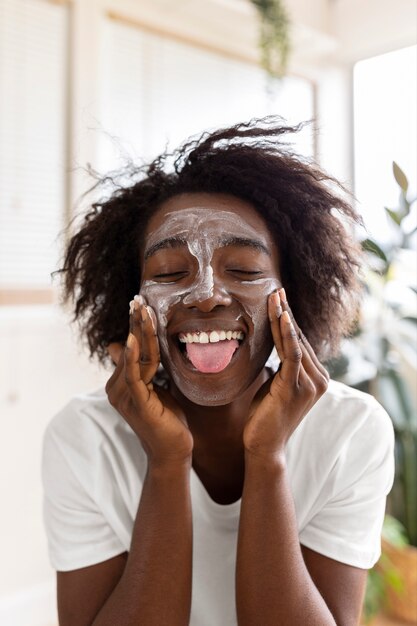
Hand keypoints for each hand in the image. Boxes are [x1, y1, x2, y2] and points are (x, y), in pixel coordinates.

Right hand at [106, 295, 193, 466]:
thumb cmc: (169, 419)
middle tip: (138, 299)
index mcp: (122, 383)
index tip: (139, 303)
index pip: (131, 347)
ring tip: (142, 310)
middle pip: (130, 348)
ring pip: (134, 357)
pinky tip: (134, 339)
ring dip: (139, 332)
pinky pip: (134, 375)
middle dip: (135, 322)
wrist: (174, 450)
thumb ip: (149, 369)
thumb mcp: (159, 388)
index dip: (135, 325)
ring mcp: (125, 396)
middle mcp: (118, 388)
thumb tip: (140, 350)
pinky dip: (134, 356)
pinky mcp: (136, 403)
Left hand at [243, 288, 328, 461]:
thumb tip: (274, 348)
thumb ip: (281, 367)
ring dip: (284, 317)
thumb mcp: (275, 385)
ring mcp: (310, 384)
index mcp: (316, 377)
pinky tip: (281, 316)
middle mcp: (319, 379)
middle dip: (286, 313)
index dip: (288, 320)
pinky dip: (287, 334)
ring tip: (276, 297)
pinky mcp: (297, 387)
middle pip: (299, 338)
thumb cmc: (265, 416)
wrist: (263, 445)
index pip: (300, 342)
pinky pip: (292, 355)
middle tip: (277, 290)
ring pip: (295, 342)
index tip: (278, 299)